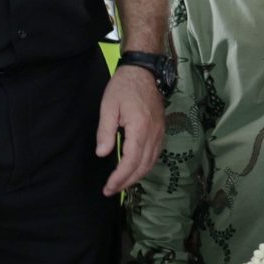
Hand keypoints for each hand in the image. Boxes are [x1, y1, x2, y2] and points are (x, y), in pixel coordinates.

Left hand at [98, 66, 165, 194]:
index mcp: (140, 129)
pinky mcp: (161, 131)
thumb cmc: (123, 87)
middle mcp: (154, 134)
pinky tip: (134, 170)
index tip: (108, 187)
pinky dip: (145, 167)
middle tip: (111, 190)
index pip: (131, 161)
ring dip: (137, 176)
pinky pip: (155, 155)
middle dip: (127, 181)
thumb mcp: (108, 107)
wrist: (144, 72)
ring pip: (151, 163)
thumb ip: (105, 131)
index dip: (119, 177)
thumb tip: (103, 154)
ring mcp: (160, 133)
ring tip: (121, 184)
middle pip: (143, 166)